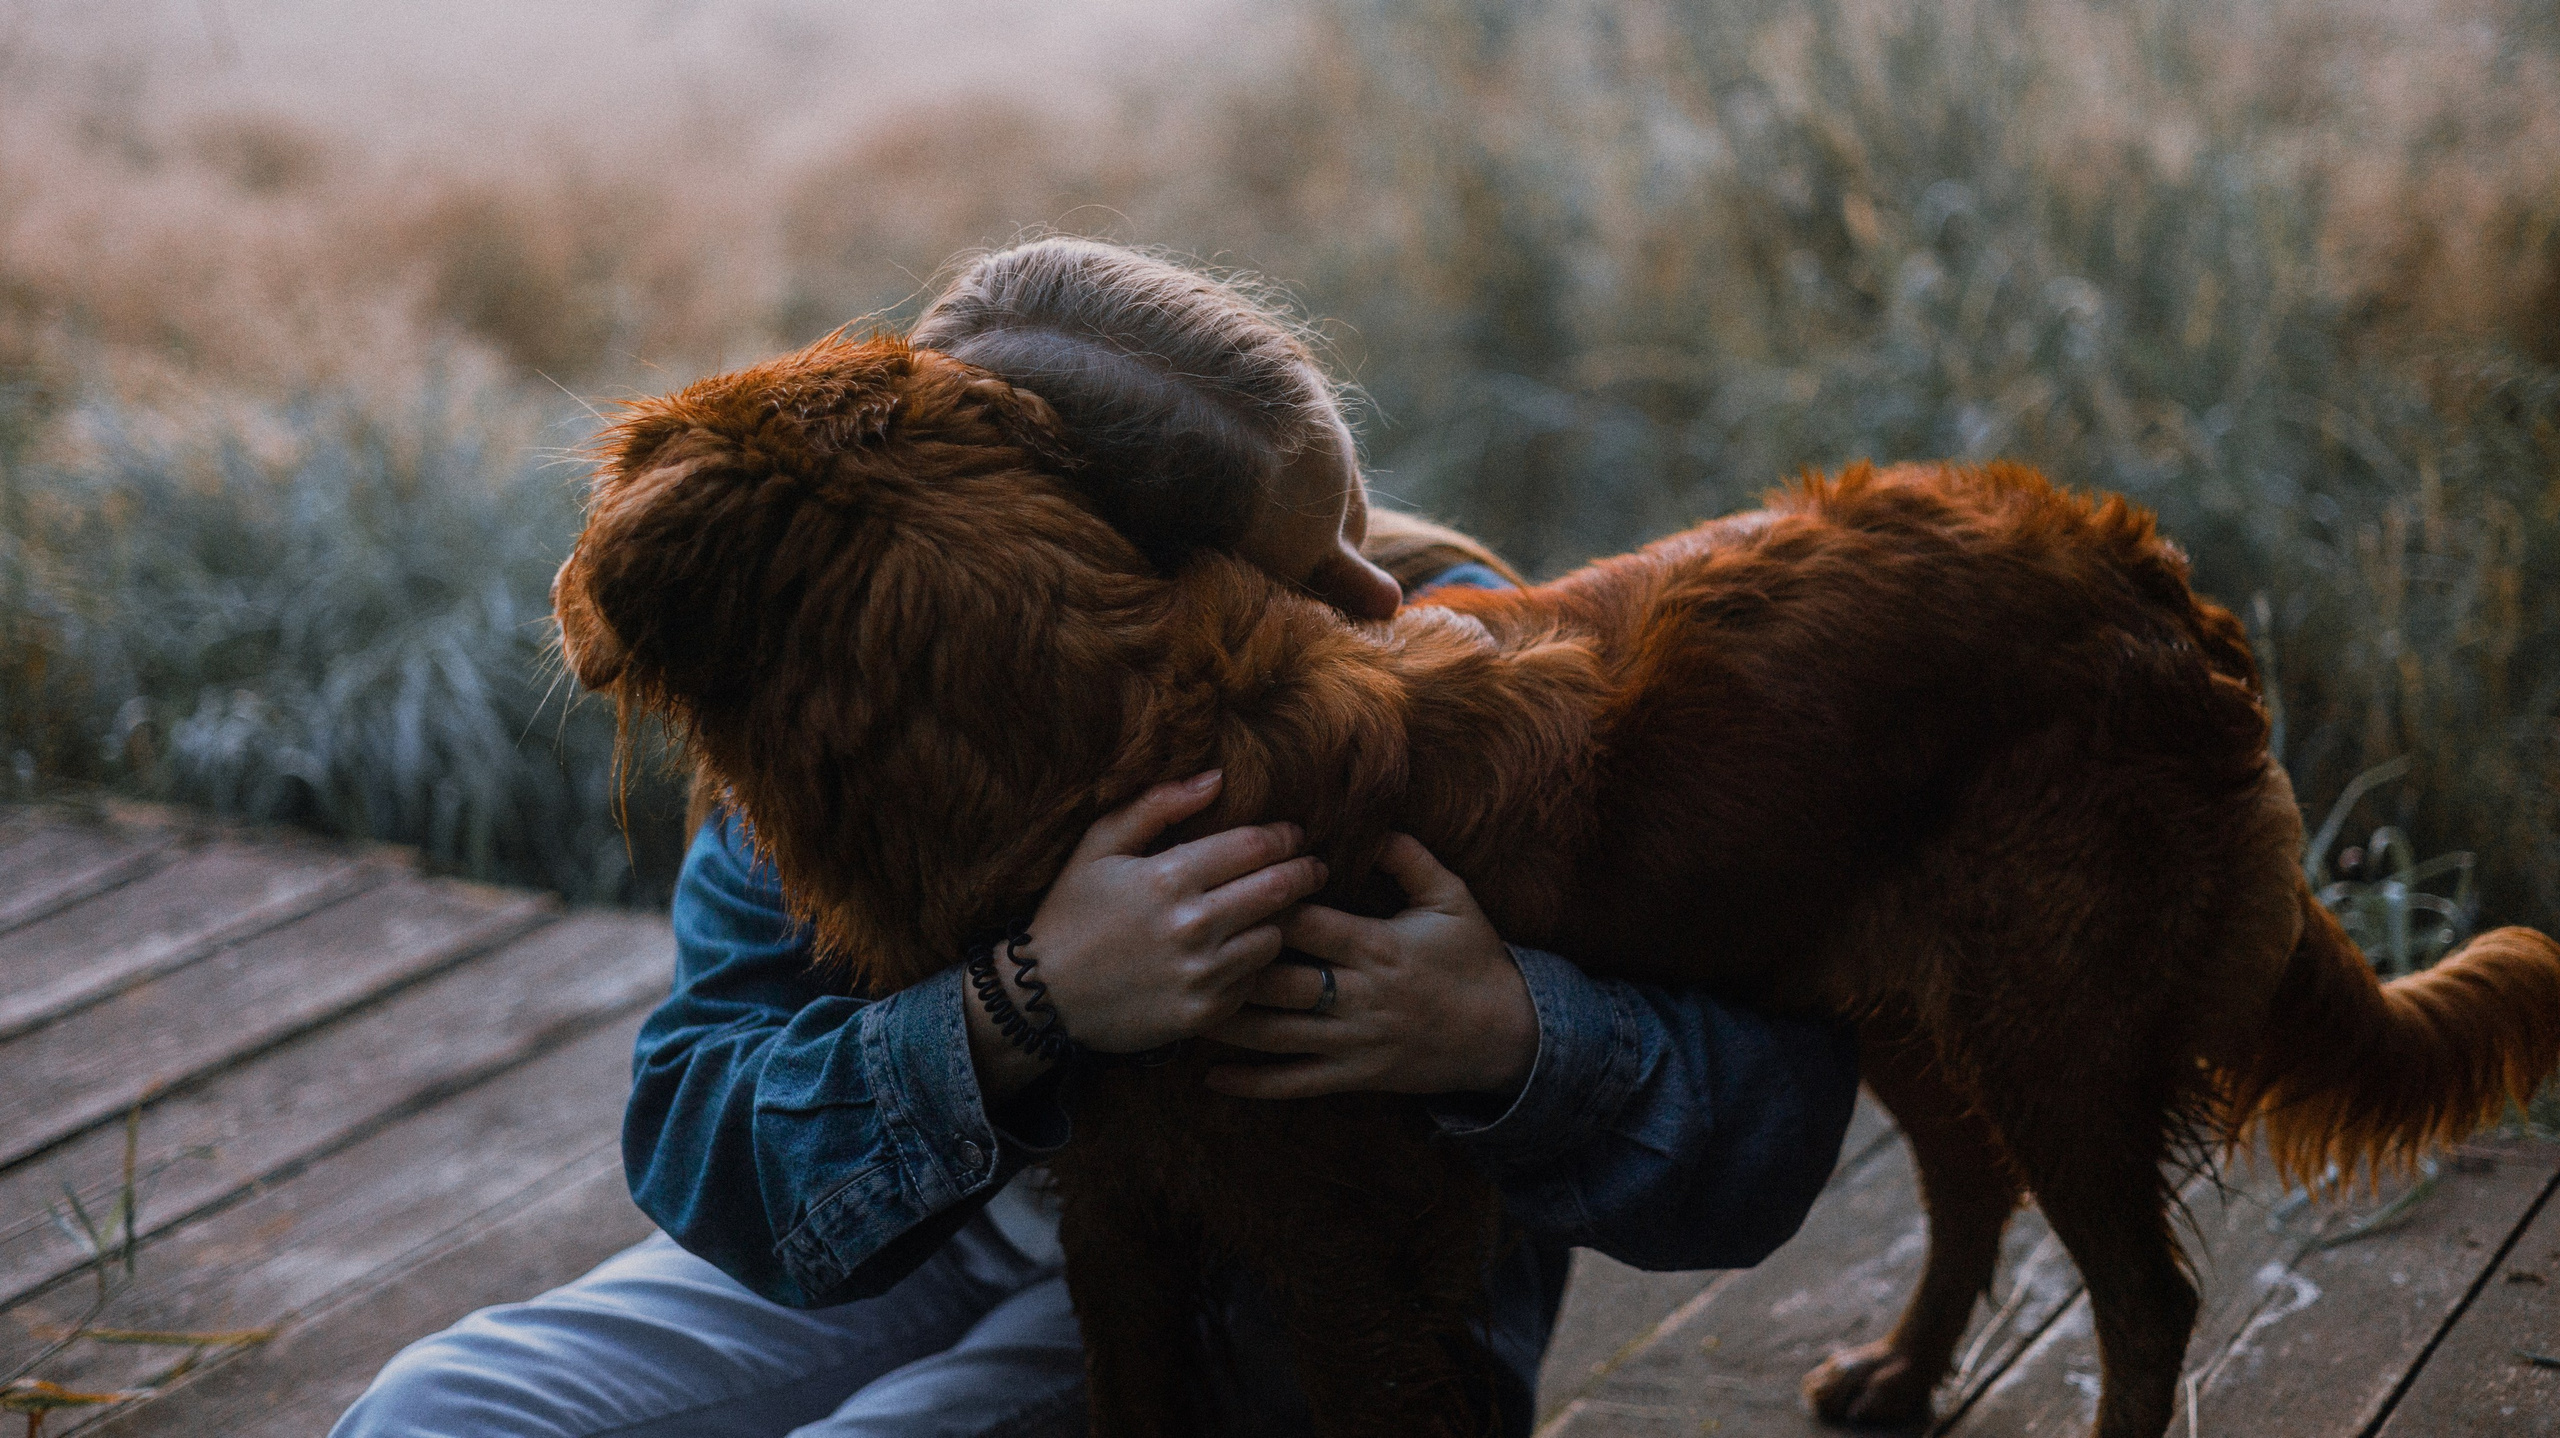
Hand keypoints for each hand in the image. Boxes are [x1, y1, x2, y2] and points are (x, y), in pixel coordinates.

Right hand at [966, 771, 1329, 1097]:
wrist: (1044, 996)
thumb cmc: (1072, 911)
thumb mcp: (1099, 846)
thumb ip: (1157, 805)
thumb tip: (1216, 778)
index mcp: (1168, 876)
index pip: (1254, 847)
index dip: (1284, 837)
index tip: (1294, 835)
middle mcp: (1191, 925)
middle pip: (1278, 889)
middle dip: (1304, 872)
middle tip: (1314, 867)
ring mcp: (1200, 973)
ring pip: (1274, 937)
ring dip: (1280, 921)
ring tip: (1275, 912)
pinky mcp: (1204, 1012)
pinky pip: (1254, 981)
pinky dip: (1254, 965)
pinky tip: (1242, 953)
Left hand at [1202, 833, 1537, 1100]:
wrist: (1507, 1035)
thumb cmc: (1476, 958)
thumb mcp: (1453, 897)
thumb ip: (1409, 858)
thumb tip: (1370, 821)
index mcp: (1378, 946)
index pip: (1306, 923)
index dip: (1262, 905)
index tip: (1221, 887)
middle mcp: (1360, 996)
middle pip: (1279, 979)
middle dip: (1230, 964)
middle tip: (1181, 947)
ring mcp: (1354, 1042)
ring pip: (1276, 1035)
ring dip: (1226, 1021)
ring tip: (1180, 1001)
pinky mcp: (1354, 1076)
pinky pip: (1294, 1083)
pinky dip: (1251, 1083)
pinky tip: (1210, 1076)